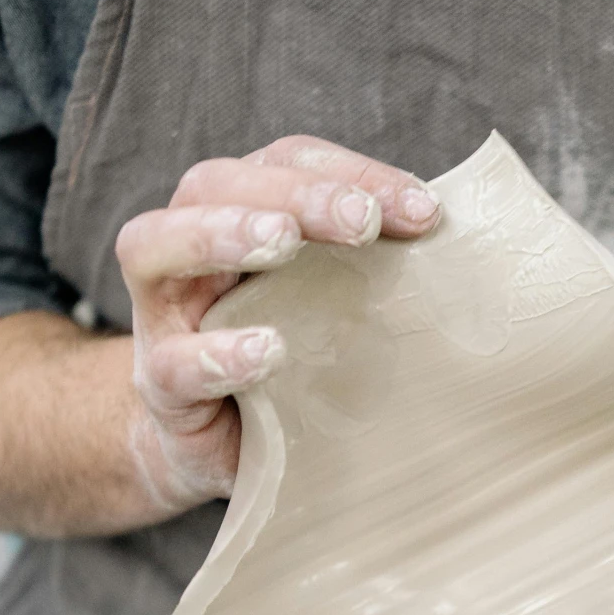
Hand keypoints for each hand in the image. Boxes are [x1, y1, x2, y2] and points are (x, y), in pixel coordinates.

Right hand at [112, 136, 443, 512]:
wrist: (226, 452)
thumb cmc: (293, 364)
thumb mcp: (335, 305)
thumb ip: (375, 268)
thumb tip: (460, 244)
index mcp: (240, 213)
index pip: (285, 163)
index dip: (351, 172)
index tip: (424, 209)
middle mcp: (190, 250)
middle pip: (213, 184)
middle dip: (291, 193)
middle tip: (360, 220)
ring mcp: (164, 317)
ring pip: (153, 245)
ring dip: (222, 233)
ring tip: (282, 242)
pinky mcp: (160, 388)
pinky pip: (172, 363)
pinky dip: (217, 353)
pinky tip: (269, 351)